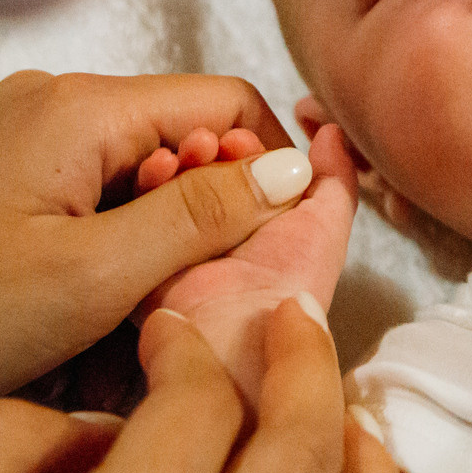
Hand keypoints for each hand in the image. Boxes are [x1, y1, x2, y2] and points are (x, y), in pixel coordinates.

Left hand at [0, 70, 324, 472]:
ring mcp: (20, 137)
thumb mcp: (94, 278)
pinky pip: (92, 196)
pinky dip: (113, 248)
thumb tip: (299, 171)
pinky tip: (94, 313)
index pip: (228, 103)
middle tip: (202, 299)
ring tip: (140, 318)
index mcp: (81, 105)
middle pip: (186, 137)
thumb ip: (203, 216)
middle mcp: (53, 99)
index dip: (272, 168)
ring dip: (160, 242)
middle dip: (211, 215)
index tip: (279, 249)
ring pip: (141, 174)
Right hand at [144, 125, 363, 399]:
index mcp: (253, 214)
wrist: (246, 340)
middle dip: (204, 145)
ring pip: (169, 182)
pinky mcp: (144, 254)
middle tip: (212, 143)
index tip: (239, 138)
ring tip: (192, 151)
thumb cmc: (293, 287)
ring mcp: (178, 239)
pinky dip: (146, 184)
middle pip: (201, 166)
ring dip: (176, 159)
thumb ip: (333, 179)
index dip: (238, 141)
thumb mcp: (324, 225)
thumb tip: (331, 132)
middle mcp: (213, 225)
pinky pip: (137, 210)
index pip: (237, 161)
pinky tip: (158, 168)